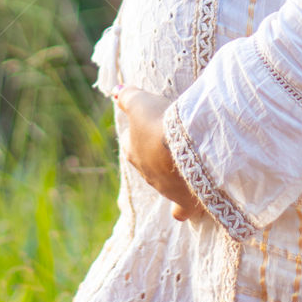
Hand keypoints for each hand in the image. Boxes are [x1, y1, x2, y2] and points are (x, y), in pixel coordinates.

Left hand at [113, 84, 204, 223]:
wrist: (184, 147)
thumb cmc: (159, 122)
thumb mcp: (141, 102)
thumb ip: (128, 96)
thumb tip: (115, 92)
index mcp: (133, 151)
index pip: (130, 142)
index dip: (138, 133)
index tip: (149, 124)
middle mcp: (145, 173)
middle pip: (148, 164)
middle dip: (156, 156)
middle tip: (170, 143)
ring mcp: (163, 188)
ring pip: (164, 184)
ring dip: (172, 176)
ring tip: (185, 167)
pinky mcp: (182, 200)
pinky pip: (180, 209)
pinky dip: (182, 208)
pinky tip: (186, 208)